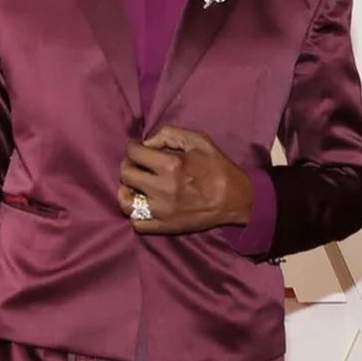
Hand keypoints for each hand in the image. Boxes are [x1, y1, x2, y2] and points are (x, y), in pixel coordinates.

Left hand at [116, 125, 253, 234]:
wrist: (235, 199)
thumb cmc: (218, 167)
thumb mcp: (198, 140)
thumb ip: (169, 134)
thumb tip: (146, 142)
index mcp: (171, 165)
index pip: (134, 153)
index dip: (132, 147)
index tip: (135, 147)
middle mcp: (162, 188)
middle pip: (126, 175)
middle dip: (129, 165)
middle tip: (136, 165)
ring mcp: (161, 210)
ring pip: (126, 202)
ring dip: (126, 191)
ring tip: (133, 187)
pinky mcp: (164, 226)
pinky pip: (137, 224)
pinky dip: (135, 214)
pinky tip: (143, 205)